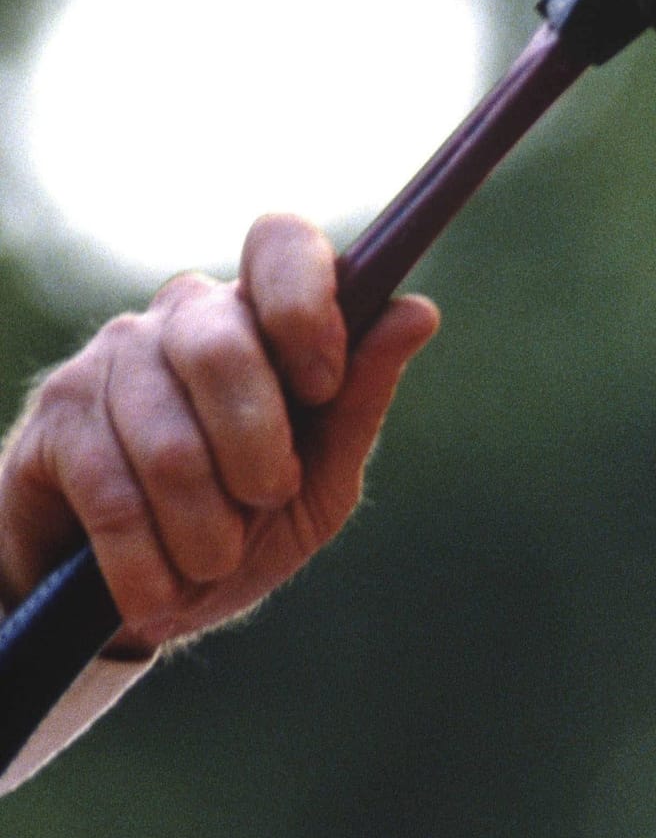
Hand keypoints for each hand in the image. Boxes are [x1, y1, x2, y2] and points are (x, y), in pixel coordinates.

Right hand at [0, 213, 436, 653]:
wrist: (137, 594)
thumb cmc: (239, 527)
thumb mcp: (317, 482)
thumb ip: (358, 401)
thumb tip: (417, 312)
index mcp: (258, 320)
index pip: (280, 244)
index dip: (305, 304)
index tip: (320, 384)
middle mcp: (181, 318)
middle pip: (222, 349)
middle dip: (257, 454)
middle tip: (264, 502)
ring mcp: (109, 359)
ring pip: (169, 443)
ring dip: (204, 533)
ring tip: (206, 559)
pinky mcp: (55, 416)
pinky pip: (114, 496)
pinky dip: (149, 564)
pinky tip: (158, 588)